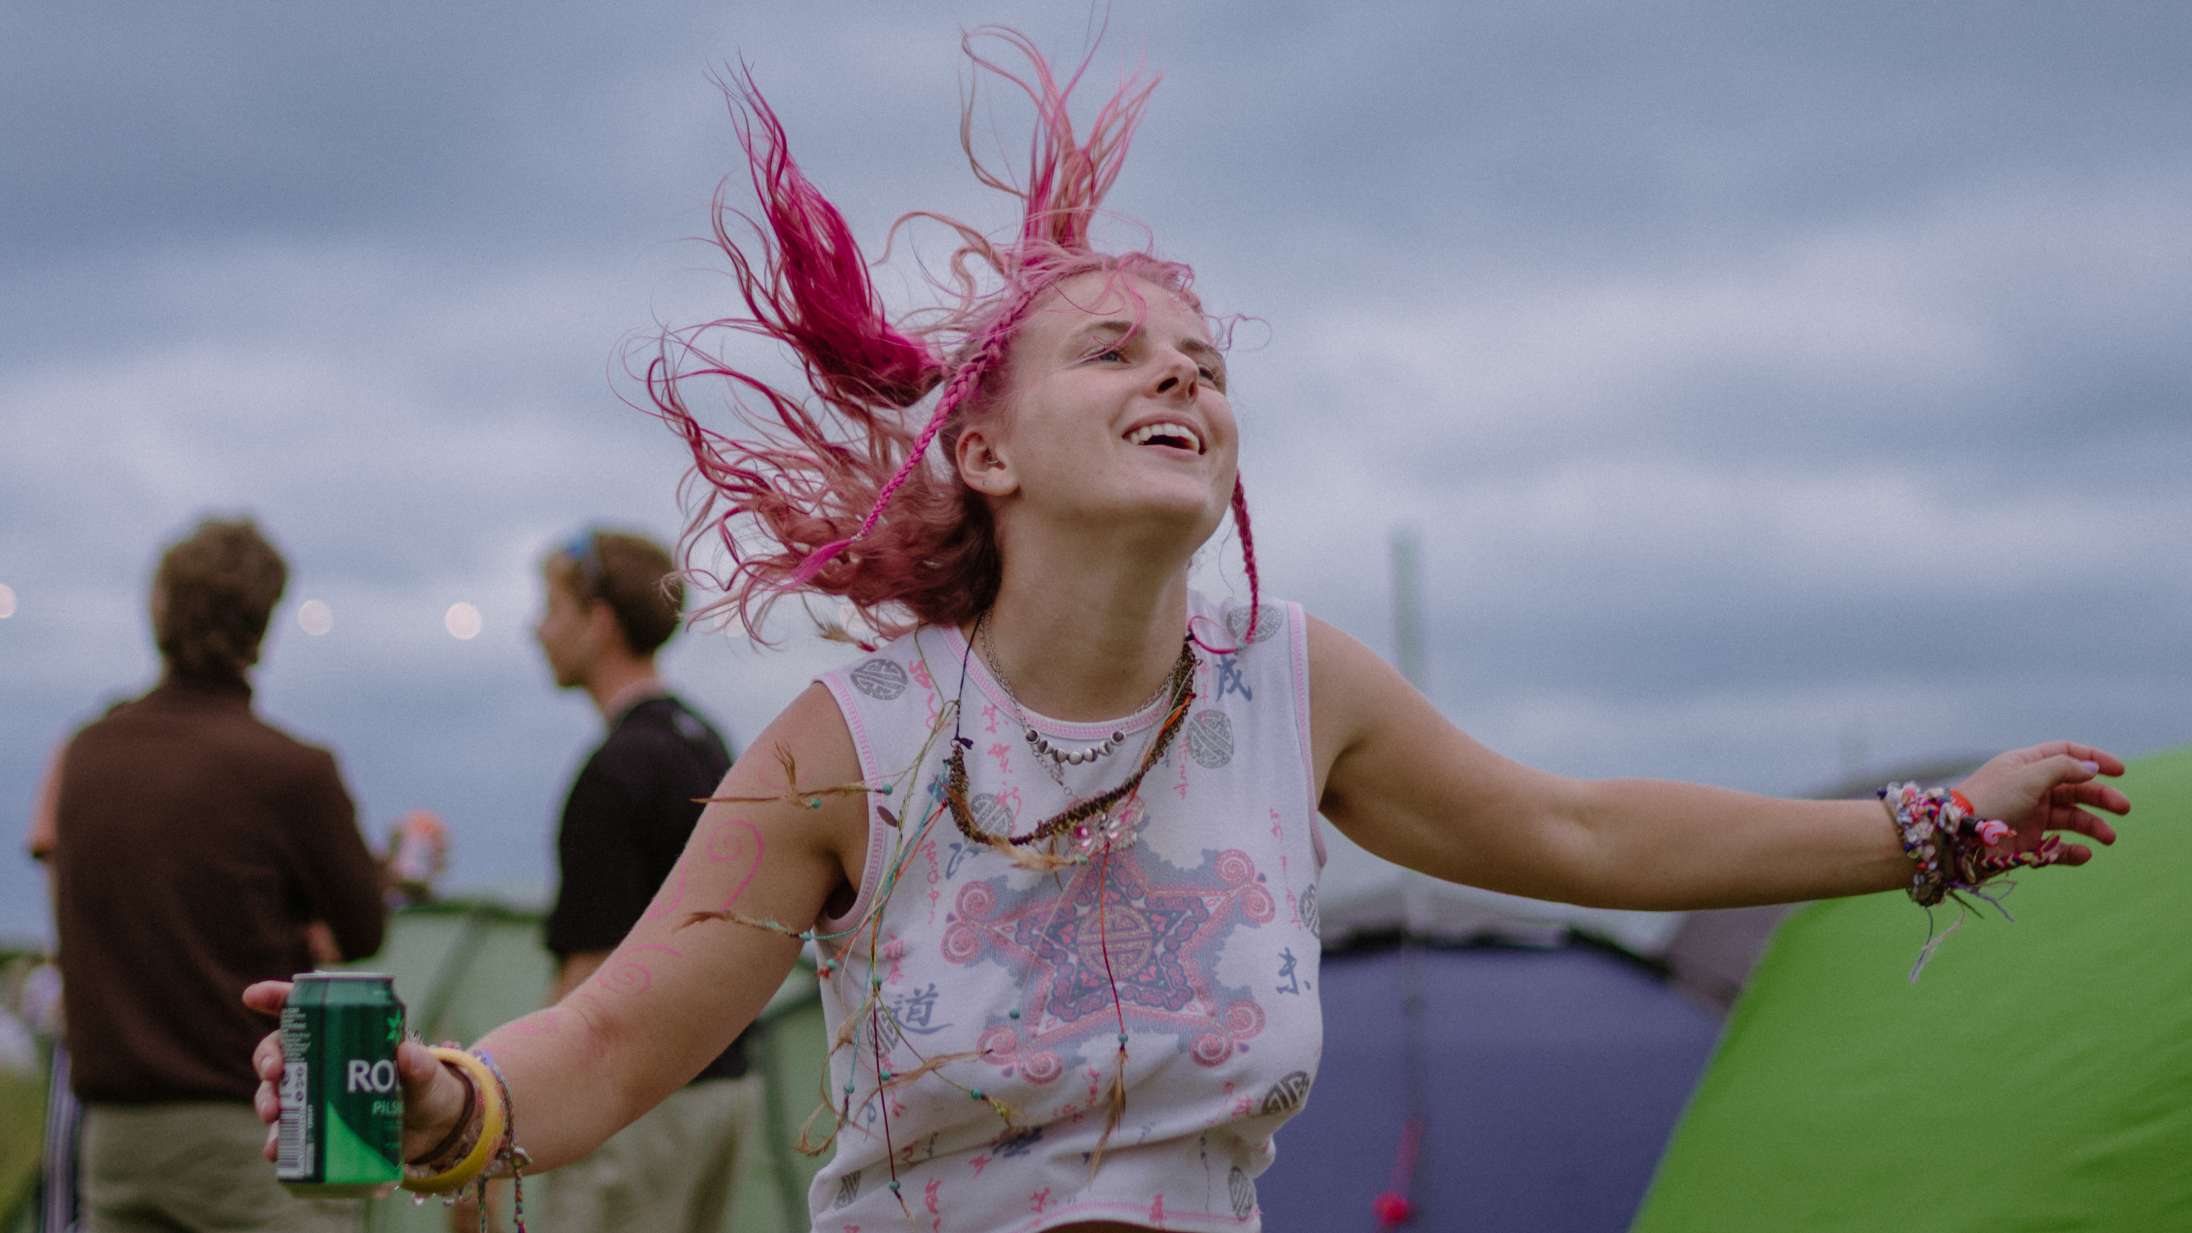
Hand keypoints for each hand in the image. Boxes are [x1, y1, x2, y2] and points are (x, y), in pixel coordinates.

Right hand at [243, 980, 473, 1164]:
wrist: (432, 1131)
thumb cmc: (426, 1087)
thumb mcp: (427, 1074)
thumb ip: (420, 1065)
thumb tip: (406, 1054)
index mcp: (345, 1034)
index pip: (305, 1009)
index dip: (276, 997)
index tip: (252, 995)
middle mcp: (322, 1061)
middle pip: (280, 1051)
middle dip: (267, 1059)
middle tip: (274, 1073)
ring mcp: (316, 1095)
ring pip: (276, 1091)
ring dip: (267, 1100)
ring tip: (273, 1115)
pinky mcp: (317, 1127)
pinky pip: (288, 1131)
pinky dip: (277, 1140)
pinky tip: (275, 1150)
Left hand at [1954, 741, 2129, 865]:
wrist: (1956, 838)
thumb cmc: (1989, 799)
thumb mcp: (2028, 776)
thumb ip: (2062, 769)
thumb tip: (2091, 767)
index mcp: (2026, 766)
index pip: (2065, 754)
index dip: (2092, 759)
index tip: (2120, 771)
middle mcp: (2030, 789)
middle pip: (2075, 788)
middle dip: (2100, 797)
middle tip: (2123, 808)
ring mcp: (2029, 816)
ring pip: (2070, 818)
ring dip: (2093, 826)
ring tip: (2109, 838)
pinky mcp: (2026, 844)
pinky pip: (2057, 848)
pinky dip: (2072, 852)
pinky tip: (2083, 854)